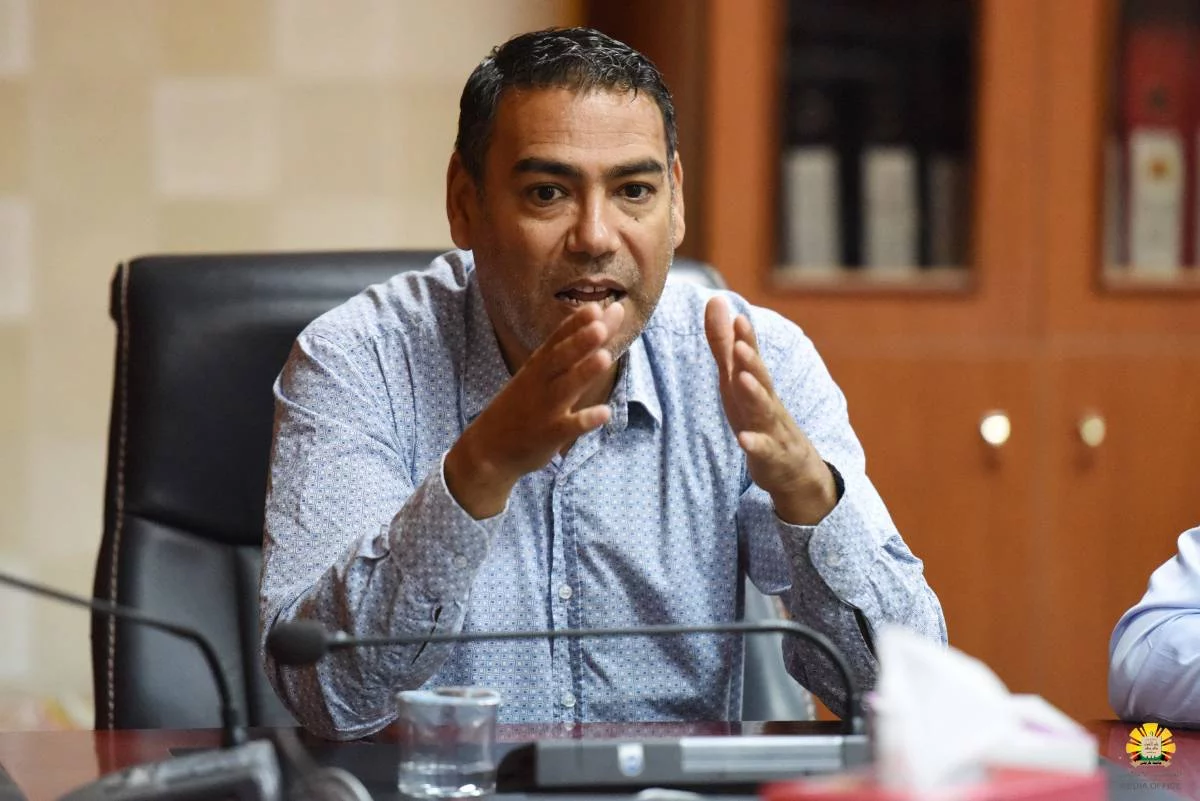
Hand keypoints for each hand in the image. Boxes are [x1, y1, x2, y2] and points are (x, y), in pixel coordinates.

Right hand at [445, 301, 624, 518]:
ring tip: (605, 357)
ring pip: (565, 388)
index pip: (557, 340)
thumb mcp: (538, 374)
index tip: (595, 307)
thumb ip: (571, 349)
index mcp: (538, 366)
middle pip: (560, 358)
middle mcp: (539, 383)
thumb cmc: (521, 405)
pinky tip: (605, 413)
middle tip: (600, 324)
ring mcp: (543, 409)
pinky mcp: (548, 435)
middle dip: (579, 341)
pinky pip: (568, 427)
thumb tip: (601, 318)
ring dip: (584, 372)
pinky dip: (585, 420)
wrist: (488, 449)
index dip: (575, 324)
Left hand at [704, 296, 836, 524]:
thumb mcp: (736, 380)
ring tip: (743, 379)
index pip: (752, 357)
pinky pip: (763, 449)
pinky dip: (755, 444)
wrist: (793, 467)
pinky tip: (744, 439)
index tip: (737, 316)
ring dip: (755, 394)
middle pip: (761, 379)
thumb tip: (715, 300)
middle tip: (740, 342)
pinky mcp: (771, 456)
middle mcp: (767, 401)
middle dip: (751, 360)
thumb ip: (724, 344)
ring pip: (764, 410)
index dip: (745, 337)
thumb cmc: (757, 415)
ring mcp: (772, 428)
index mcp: (756, 383)